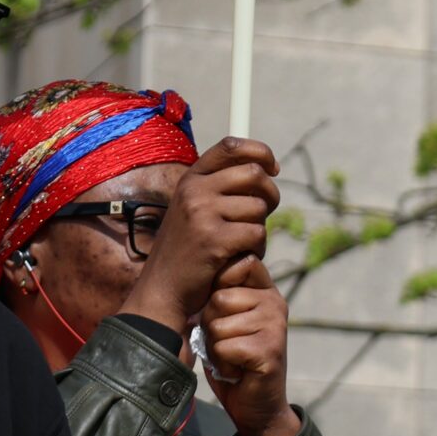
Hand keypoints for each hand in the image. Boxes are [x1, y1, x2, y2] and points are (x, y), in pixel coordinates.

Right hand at [120, 136, 280, 334]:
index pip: (231, 145)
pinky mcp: (214, 239)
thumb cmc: (188, 251)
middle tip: (263, 214)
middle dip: (270, 194)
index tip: (273, 169)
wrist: (163, 290)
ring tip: (241, 244)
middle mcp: (194, 190)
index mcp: (191, 179)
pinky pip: (256, 234)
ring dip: (260, 229)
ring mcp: (202, 213)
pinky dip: (256, 249)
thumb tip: (265, 168)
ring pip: (259, 207)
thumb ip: (221, 188)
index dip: (260, 152)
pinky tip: (238, 258)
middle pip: (254, 173)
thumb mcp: (195, 210)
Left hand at [200, 258, 301, 435]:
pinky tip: (238, 371)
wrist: (256, 406)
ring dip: (216, 347)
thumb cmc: (234, 359)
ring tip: (233, 357)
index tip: (223, 311)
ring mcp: (275, 326)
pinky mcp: (269, 350)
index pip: (241, 263)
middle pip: (220, 297)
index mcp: (266, 291)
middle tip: (228, 342)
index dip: (220, 283)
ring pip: (218, 325)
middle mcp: (275, 303)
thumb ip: (222, 296)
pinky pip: (224, 347)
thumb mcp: (226, 320)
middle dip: (211, 324)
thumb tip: (201, 273)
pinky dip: (223, 364)